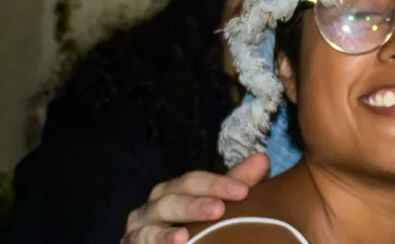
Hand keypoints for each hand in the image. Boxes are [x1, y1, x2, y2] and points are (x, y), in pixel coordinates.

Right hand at [121, 152, 269, 243]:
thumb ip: (236, 185)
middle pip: (173, 196)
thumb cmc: (197, 227)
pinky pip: (141, 240)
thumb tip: (262, 158)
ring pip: (153, 220)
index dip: (217, 183)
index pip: (195, 180)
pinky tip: (177, 242)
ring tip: (187, 235)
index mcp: (177, 190)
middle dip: (195, 204)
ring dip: (170, 229)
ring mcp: (141, 226)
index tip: (243, 191)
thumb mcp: (218, 205)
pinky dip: (158, 240)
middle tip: (219, 209)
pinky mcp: (133, 242)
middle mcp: (156, 204)